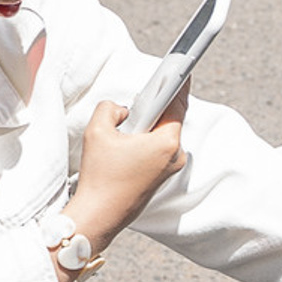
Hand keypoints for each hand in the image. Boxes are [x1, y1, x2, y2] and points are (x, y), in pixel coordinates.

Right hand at [72, 94, 188, 245]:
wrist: (99, 215)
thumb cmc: (100, 176)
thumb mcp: (98, 130)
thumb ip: (111, 107)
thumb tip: (123, 109)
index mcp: (167, 142)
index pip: (177, 104)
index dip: (177, 83)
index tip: (183, 66)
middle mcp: (175, 155)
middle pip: (170, 119)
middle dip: (153, 107)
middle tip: (138, 99)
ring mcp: (170, 168)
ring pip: (162, 134)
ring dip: (146, 126)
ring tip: (126, 125)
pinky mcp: (162, 176)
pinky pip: (157, 148)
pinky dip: (145, 140)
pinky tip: (129, 141)